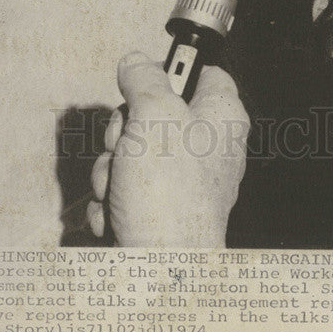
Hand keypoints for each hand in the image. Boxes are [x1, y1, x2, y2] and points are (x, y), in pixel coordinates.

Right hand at [87, 51, 249, 246]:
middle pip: (156, 114)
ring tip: (118, 188)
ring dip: (111, 170)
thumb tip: (136, 61)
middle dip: (123, 133)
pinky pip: (127, 190)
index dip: (169, 72)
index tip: (143, 83)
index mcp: (221, 117)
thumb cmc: (170, 194)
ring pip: (133, 154)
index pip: (203, 72)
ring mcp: (186, 181)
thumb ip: (144, 79)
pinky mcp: (163, 211)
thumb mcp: (155, 115)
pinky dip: (113, 200)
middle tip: (124, 147)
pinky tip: (117, 213)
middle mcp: (210, 147)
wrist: (163, 271)